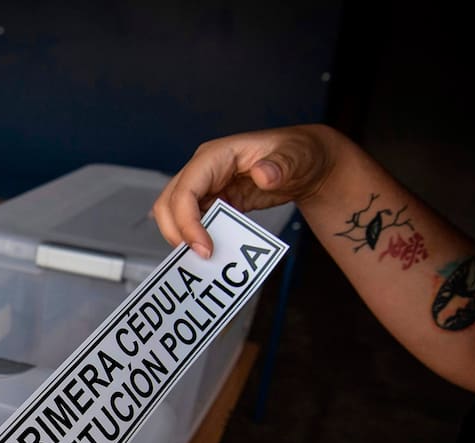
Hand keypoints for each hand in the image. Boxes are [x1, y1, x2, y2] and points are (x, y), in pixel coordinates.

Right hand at [152, 123, 343, 256]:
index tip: (204, 248)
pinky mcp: (214, 202)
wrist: (306, 163)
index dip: (187, 221)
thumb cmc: (299, 153)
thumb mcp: (297, 156)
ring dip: (184, 238)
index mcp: (216, 155)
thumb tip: (263, 176)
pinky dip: (197, 239)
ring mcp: (206, 187)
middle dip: (176, 233)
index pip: (185, 190)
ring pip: (174, 214)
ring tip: (206, 258)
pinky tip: (214, 251)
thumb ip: (281, 166)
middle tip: (200, 258)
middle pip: (168, 203)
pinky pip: (193, 222)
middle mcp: (204, 170)